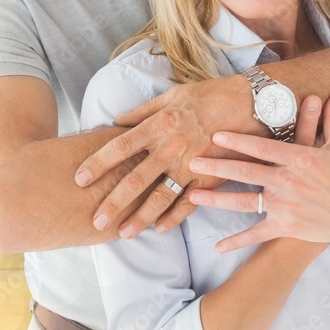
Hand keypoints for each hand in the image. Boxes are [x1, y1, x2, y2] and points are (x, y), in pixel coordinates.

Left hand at [75, 74, 255, 237]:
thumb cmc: (209, 95)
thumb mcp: (172, 95)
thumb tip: (117, 121)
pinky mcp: (210, 177)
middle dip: (114, 202)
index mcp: (158, 125)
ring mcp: (190, 166)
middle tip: (96, 221)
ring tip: (123, 234)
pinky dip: (175, 218)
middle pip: (136, 180)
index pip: (120, 146)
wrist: (250, 104)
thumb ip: (142, 111)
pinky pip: (189, 203)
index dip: (98, 162)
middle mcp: (170, 148)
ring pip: (160, 198)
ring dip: (141, 218)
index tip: (80, 178)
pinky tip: (160, 229)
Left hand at [187, 65, 329, 251]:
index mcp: (299, 159)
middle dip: (216, 168)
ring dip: (216, 199)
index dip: (237, 141)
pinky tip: (217, 247)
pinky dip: (237, 241)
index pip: (261, 147)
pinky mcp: (286, 227)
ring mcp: (285, 206)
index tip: (215, 136)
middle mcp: (288, 182)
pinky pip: (257, 234)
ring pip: (243, 202)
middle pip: (244, 173)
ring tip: (193, 196)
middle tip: (191, 162)